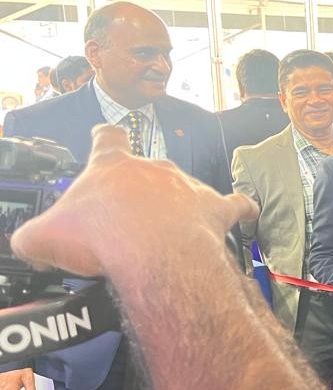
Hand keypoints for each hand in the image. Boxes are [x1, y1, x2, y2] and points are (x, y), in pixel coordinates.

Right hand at [11, 125, 257, 276]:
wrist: (154, 253)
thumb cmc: (104, 237)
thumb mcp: (45, 237)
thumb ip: (35, 237)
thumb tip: (31, 246)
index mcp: (112, 167)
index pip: (106, 140)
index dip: (103, 140)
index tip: (104, 136)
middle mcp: (153, 169)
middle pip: (146, 171)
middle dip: (139, 194)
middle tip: (128, 222)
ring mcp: (188, 186)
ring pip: (184, 189)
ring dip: (177, 208)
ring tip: (166, 236)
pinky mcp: (216, 207)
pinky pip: (235, 204)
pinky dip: (240, 209)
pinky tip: (244, 213)